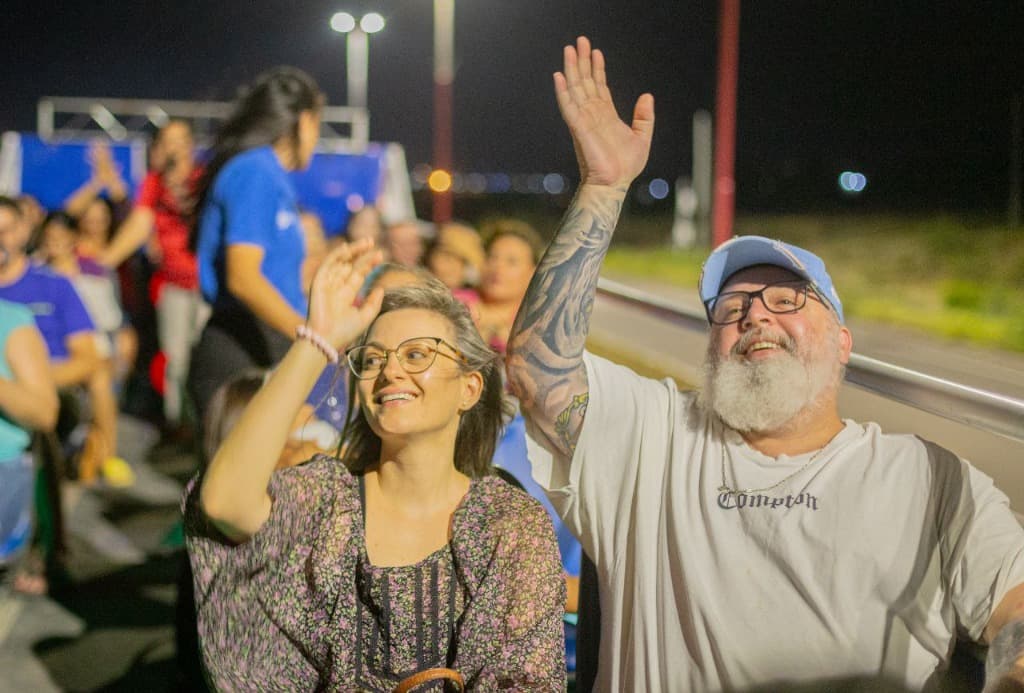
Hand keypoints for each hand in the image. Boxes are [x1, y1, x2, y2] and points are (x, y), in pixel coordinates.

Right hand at [306, 239, 382, 350]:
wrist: (327, 338)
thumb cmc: (345, 331)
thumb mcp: (365, 316)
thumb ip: (373, 302)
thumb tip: (381, 288)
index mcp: (347, 295)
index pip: (358, 274)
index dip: (369, 264)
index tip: (381, 255)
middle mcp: (337, 287)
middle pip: (351, 265)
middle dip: (362, 254)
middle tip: (373, 242)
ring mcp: (328, 283)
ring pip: (340, 262)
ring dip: (352, 251)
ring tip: (366, 242)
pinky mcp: (318, 282)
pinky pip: (328, 264)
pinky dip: (337, 255)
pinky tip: (347, 247)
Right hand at [554, 36, 654, 187]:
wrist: (615, 184)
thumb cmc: (626, 167)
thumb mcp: (642, 137)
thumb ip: (644, 117)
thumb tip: (647, 95)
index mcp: (606, 115)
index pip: (599, 86)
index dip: (597, 69)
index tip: (596, 52)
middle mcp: (593, 114)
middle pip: (585, 82)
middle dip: (582, 61)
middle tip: (580, 41)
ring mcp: (584, 120)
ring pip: (575, 89)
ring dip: (571, 69)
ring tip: (569, 49)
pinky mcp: (578, 128)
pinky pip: (568, 106)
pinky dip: (562, 91)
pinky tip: (559, 76)